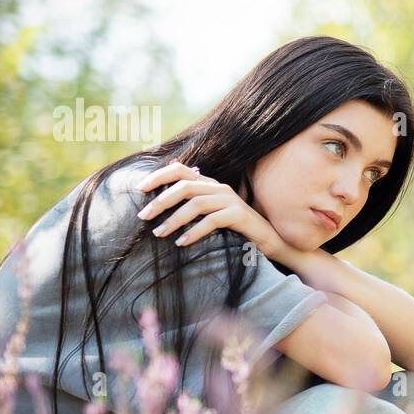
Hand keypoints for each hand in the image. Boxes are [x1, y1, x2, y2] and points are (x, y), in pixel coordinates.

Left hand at [135, 161, 290, 261]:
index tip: (140, 189)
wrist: (273, 242)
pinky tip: (182, 243)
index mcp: (211, 185)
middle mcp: (220, 189)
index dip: (158, 176)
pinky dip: (194, 232)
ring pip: (195, 204)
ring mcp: (231, 201)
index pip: (180, 171)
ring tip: (159, 234)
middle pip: (184, 187)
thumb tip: (163, 205)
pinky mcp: (240, 216)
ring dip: (174, 219)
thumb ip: (195, 207)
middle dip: (160, 201)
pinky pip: (212, 221)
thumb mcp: (213, 216)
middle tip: (143, 217)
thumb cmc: (239, 232)